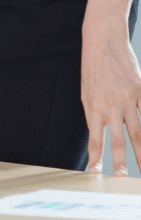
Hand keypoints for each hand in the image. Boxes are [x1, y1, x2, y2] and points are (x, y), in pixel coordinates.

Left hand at [82, 15, 140, 174]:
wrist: (103, 40)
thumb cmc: (93, 68)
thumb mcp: (85, 91)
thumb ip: (92, 113)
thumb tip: (96, 133)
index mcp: (93, 106)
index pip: (94, 138)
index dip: (95, 156)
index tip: (95, 173)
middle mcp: (110, 105)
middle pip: (118, 139)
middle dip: (121, 162)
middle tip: (123, 179)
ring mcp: (128, 99)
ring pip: (138, 131)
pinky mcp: (140, 91)